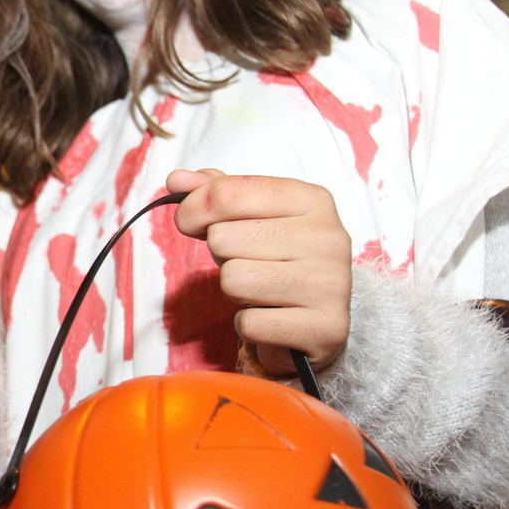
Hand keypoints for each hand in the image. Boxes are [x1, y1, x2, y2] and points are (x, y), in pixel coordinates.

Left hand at [166, 168, 351, 374]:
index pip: (228, 193)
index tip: (190, 222)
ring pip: (233, 280)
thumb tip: (177, 180)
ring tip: (261, 289)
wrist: (317, 323)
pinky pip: (249, 322)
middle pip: (222, 238)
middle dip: (222, 256)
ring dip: (235, 290)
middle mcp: (328, 237)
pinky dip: (250, 324)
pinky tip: (272, 317)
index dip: (193, 209)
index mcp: (313, 199)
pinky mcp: (324, 328)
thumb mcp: (251, 217)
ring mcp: (330, 284)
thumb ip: (216, 193)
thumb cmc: (277, 262)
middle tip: (249, 264)